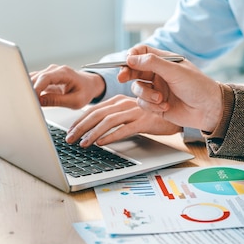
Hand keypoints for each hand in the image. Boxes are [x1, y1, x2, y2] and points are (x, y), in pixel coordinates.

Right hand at [29, 64, 105, 107]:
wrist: (89, 85)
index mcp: (64, 73)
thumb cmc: (85, 91)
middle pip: (36, 78)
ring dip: (28, 90)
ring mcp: (49, 73)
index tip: (32, 98)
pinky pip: (34, 82)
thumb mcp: (75, 101)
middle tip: (27, 103)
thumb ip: (57, 101)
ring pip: (32, 79)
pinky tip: (29, 99)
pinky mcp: (45, 78)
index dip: (36, 88)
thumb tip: (40, 101)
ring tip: (27, 102)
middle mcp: (54, 70)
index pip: (45, 78)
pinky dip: (30, 90)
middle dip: (29, 90)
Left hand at [64, 95, 181, 146]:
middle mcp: (124, 103)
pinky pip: (124, 129)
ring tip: (83, 143)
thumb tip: (93, 129)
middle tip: (69, 139)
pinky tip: (102, 143)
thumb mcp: (128, 113)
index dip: (79, 121)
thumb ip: (113, 117)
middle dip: (80, 127)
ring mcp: (134, 111)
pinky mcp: (143, 121)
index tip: (69, 132)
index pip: (93, 110)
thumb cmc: (149, 115)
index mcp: (117, 100)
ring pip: (108, 121)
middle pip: (97, 114)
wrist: (174, 113)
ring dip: (93, 133)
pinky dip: (111, 136)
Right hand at [117, 45, 222, 131]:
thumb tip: (130, 58)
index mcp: (164, 61)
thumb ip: (152, 63)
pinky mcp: (156, 106)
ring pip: (137, 89)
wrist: (209, 110)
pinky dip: (151, 106)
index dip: (132, 56)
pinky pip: (143, 104)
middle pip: (134, 70)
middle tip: (122, 78)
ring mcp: (156, 90)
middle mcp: (158, 74)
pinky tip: (165, 107)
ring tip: (160, 99)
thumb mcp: (175, 71)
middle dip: (127, 74)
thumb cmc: (197, 86)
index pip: (142, 52)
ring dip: (146, 95)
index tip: (127, 62)